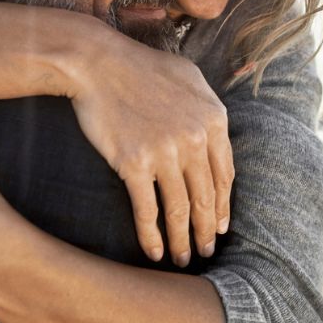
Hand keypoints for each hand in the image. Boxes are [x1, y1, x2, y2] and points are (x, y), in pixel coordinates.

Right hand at [64, 35, 233, 267]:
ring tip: (184, 258)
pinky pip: (147, 209)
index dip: (223, 205)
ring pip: (179, 209)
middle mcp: (194, 139)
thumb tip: (217, 134)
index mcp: (214, 119)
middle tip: (207, 251)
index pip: (225, 174)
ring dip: (183, 240)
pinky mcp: (134, 164)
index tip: (220, 224)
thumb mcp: (189, 78)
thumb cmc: (140, 67)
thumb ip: (208, 108)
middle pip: (205, 197)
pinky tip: (155, 252)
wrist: (97, 63)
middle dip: (207, 230)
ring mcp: (165, 153)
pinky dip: (152, 236)